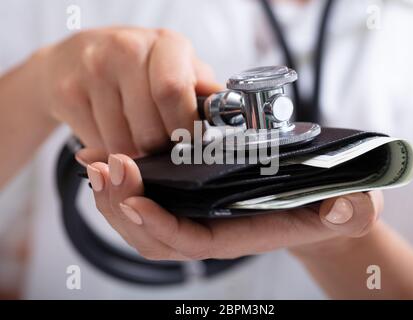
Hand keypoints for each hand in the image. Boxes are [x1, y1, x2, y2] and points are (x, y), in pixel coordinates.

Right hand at [34, 27, 220, 156]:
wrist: (72, 60)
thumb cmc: (134, 68)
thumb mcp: (173, 67)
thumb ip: (200, 89)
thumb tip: (231, 111)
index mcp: (166, 44)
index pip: (175, 91)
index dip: (185, 128)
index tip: (187, 142)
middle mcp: (127, 49)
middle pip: (151, 128)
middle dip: (161, 149)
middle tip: (160, 146)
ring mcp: (93, 69)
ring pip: (124, 144)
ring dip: (135, 156)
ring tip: (136, 140)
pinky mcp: (67, 93)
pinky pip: (99, 146)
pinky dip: (110, 154)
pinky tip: (112, 138)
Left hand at [82, 151, 383, 260]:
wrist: (320, 206)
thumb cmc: (333, 207)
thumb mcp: (353, 206)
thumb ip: (351, 210)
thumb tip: (345, 206)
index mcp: (242, 236)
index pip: (191, 241)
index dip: (160, 224)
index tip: (133, 195)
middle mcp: (213, 232)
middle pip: (154, 235)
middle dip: (123, 206)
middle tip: (104, 166)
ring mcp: (199, 218)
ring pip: (142, 221)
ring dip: (114, 196)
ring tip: (95, 161)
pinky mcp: (193, 202)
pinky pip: (148, 202)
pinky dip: (123, 186)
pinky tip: (106, 159)